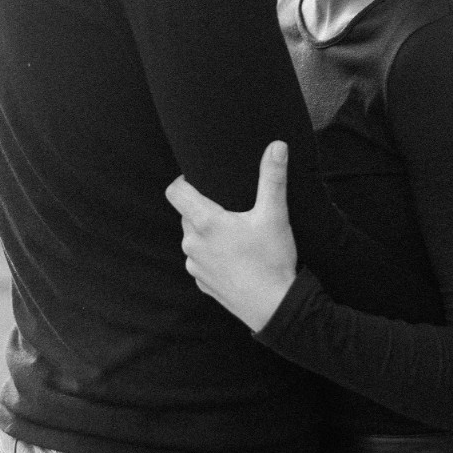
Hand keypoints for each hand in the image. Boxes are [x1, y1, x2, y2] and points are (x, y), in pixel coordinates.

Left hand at [165, 141, 298, 332]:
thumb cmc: (272, 259)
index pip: (175, 191)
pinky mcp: (201, 283)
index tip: (199, 178)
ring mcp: (194, 265)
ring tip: (237, 235)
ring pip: (194, 239)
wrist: (274, 306)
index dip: (183, 180)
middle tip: (231, 208)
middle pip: (187, 214)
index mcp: (205, 222)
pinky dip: (213, 255)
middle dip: (203, 207)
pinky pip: (201, 261)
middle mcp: (192, 243)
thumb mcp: (275, 215)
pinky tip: (237, 258)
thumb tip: (277, 145)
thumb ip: (273, 178)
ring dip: (208, 233)